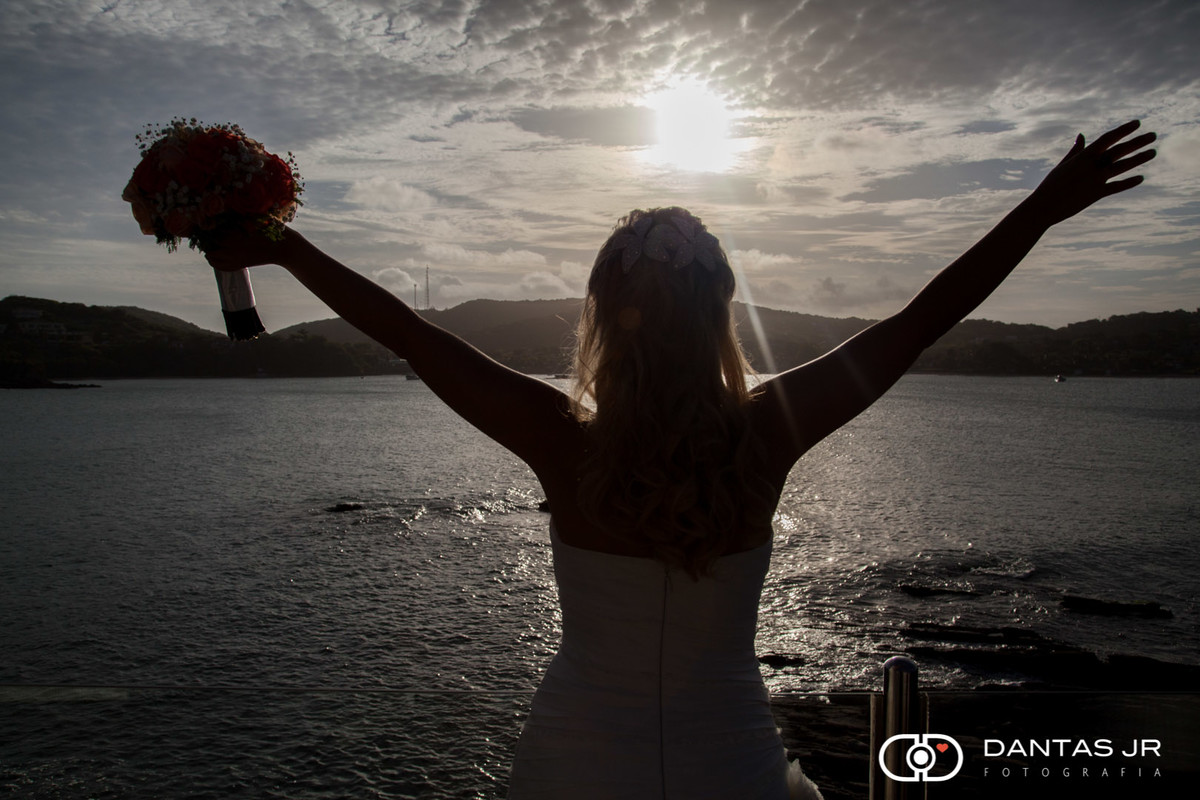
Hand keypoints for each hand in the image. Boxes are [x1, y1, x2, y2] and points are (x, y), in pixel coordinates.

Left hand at [203, 226, 294, 271]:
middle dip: (207, 239)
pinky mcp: (240, 265)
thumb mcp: (255, 219)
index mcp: (234, 236)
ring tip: (210, 245)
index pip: (212, 231)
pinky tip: (215, 257)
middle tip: (207, 233)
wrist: (284, 248)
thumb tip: (222, 213)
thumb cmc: (272, 230)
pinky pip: (221, 267)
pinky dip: (215, 262)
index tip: (207, 222)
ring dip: (209, 251)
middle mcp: (232, 249)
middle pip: (209, 245)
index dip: (208, 226)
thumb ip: (237, 218)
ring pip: (212, 258)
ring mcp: (236, 260)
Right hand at [1029, 120, 1156, 225]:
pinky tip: (1140, 177)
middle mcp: (1092, 167)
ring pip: (1122, 166)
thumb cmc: (1050, 185)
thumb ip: (1076, 151)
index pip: (1108, 138)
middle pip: (1120, 151)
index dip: (1124, 130)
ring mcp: (1096, 181)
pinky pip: (1117, 187)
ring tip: (1153, 152)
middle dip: (1138, 142)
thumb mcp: (1063, 165)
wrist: (1043, 207)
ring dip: (1139, 159)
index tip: (1137, 123)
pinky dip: (1129, 182)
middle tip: (1153, 135)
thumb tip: (1082, 136)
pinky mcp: (1096, 195)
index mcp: (1083, 156)